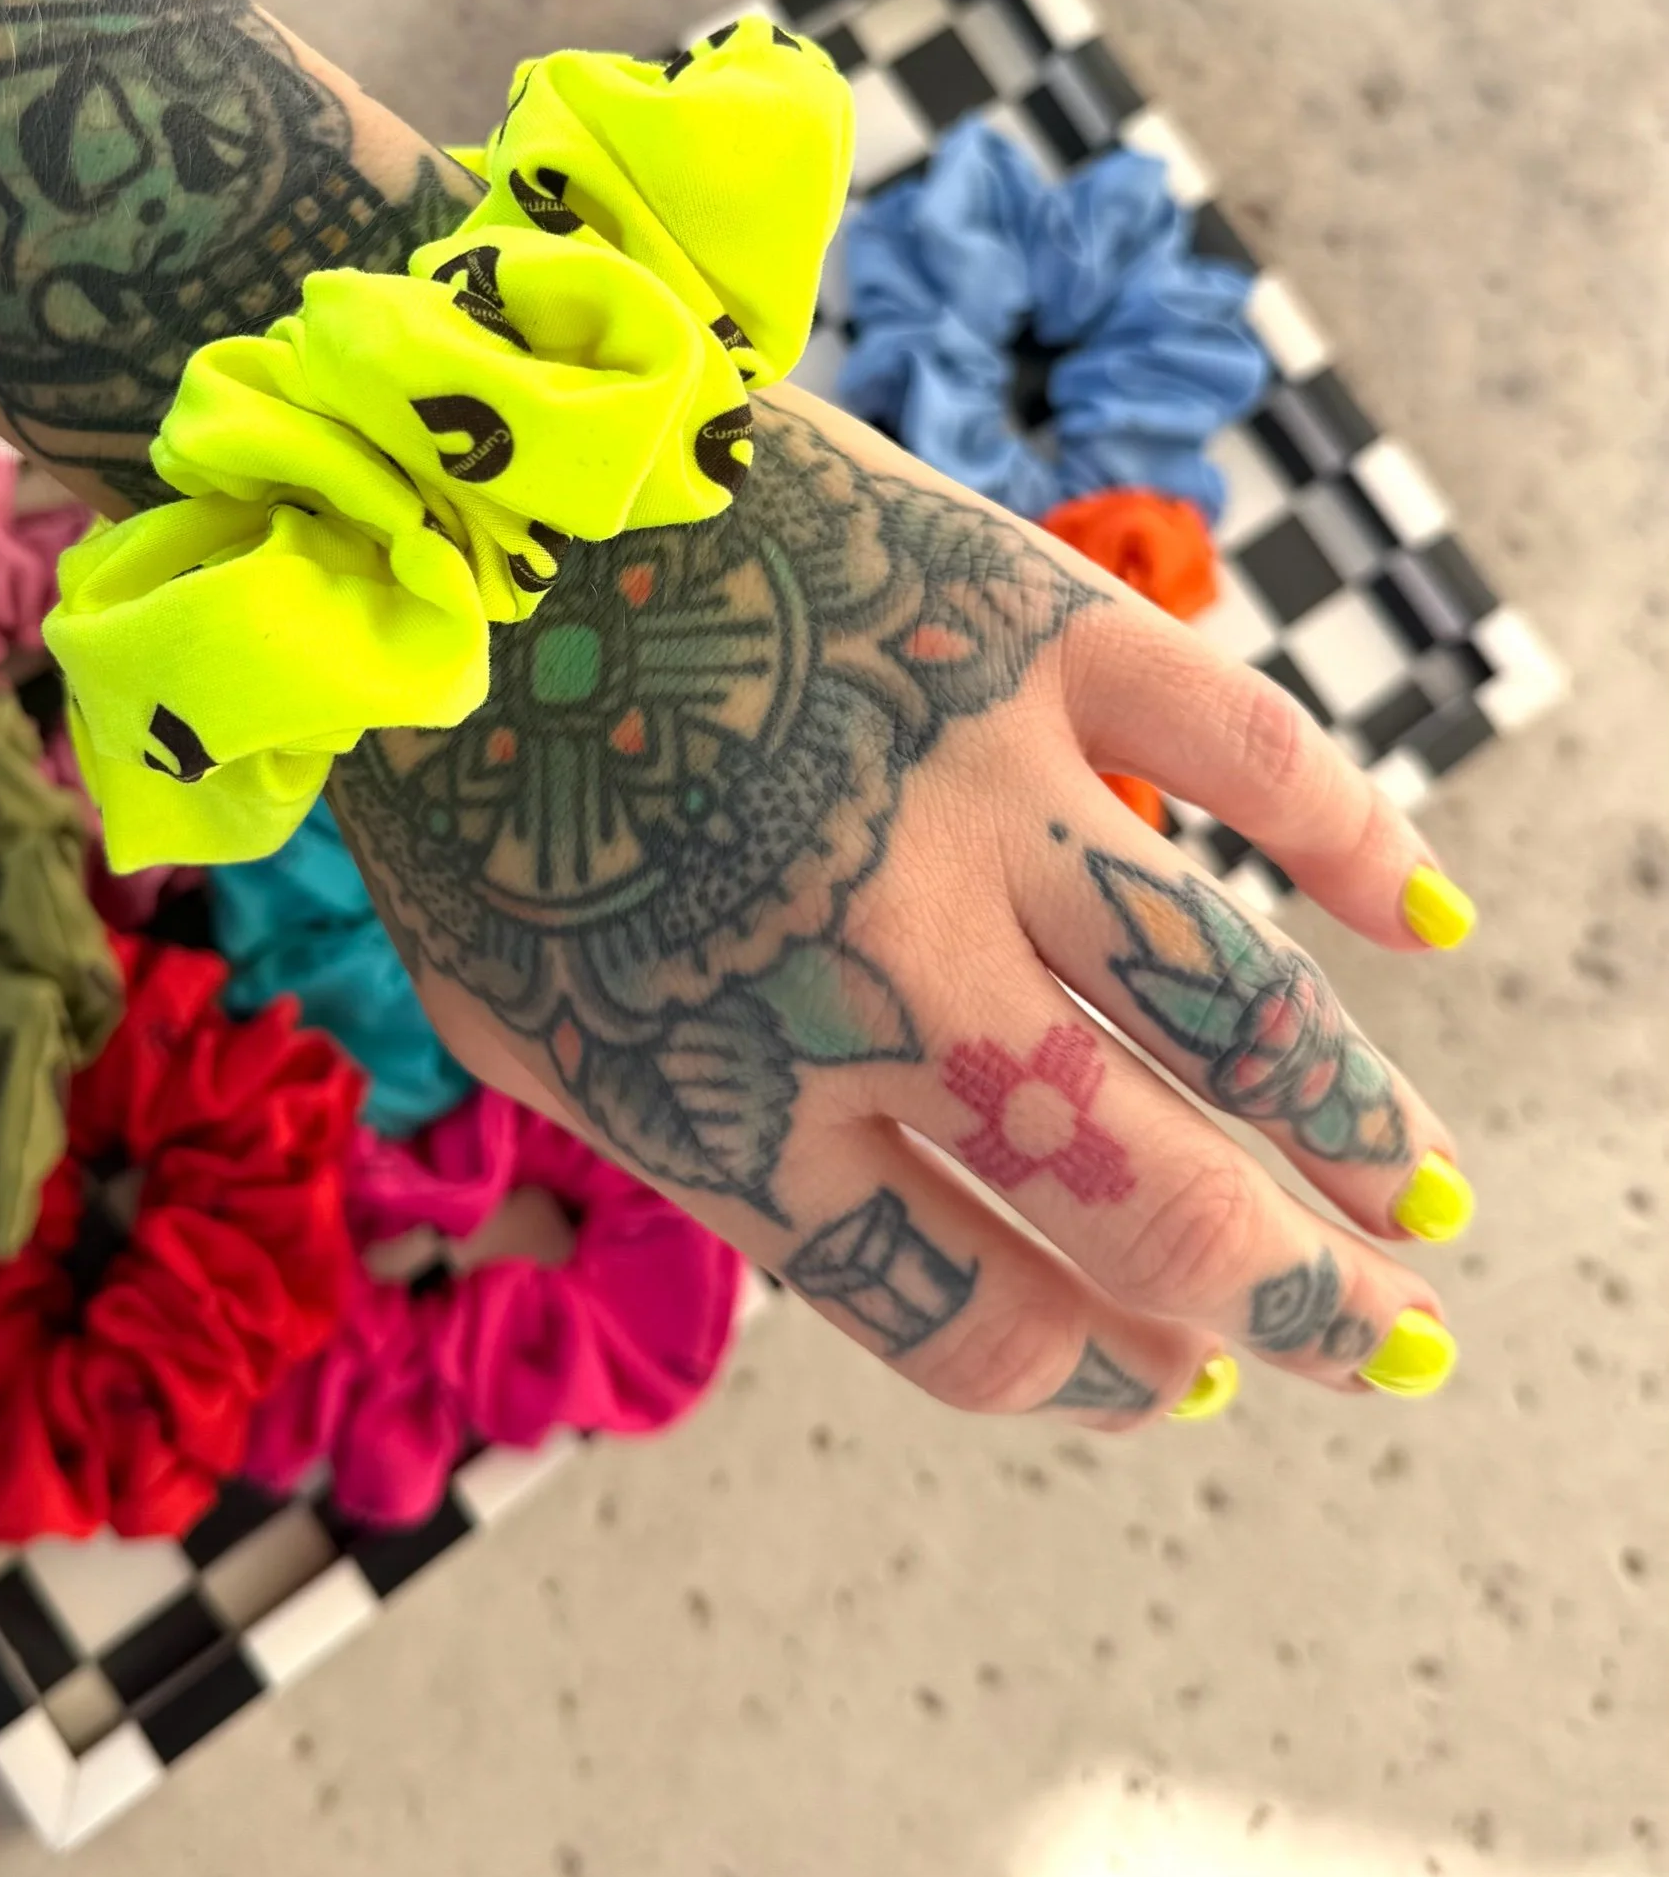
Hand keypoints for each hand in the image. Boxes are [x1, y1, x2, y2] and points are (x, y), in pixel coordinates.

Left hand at [334, 387, 1472, 1430]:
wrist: (461, 498)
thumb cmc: (464, 779)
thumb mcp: (506, 1023)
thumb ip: (678, 1146)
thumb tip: (884, 1231)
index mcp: (731, 1109)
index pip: (974, 1318)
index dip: (1095, 1375)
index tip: (1163, 1377)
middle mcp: (875, 987)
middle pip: (1150, 1209)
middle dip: (1294, 1306)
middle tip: (1381, 1332)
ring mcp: (971, 804)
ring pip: (1236, 1013)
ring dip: (1351, 1124)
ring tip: (1410, 1185)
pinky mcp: (1028, 635)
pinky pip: (1250, 748)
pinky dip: (1358, 840)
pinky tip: (1415, 920)